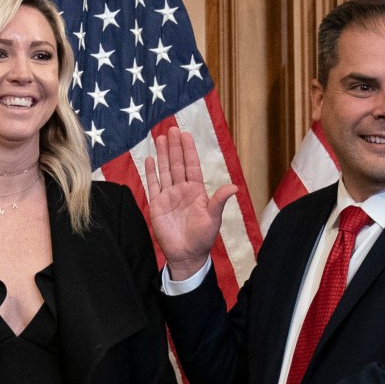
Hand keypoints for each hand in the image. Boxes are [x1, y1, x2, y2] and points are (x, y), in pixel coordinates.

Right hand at [141, 127, 234, 280]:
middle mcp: (182, 190)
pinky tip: (149, 159)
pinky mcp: (157, 205)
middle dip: (174, 147)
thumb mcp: (213, 218)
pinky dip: (150, 172)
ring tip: (160, 137)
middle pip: (176, 164)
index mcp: (196, 191)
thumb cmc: (203, 237)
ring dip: (162, 154)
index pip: (192, 165)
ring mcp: (168, 196)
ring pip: (164, 170)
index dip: (188, 150)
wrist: (186, 254)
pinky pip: (153, 185)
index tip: (185, 134)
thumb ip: (219, 200)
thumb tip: (234, 186)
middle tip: (171, 129)